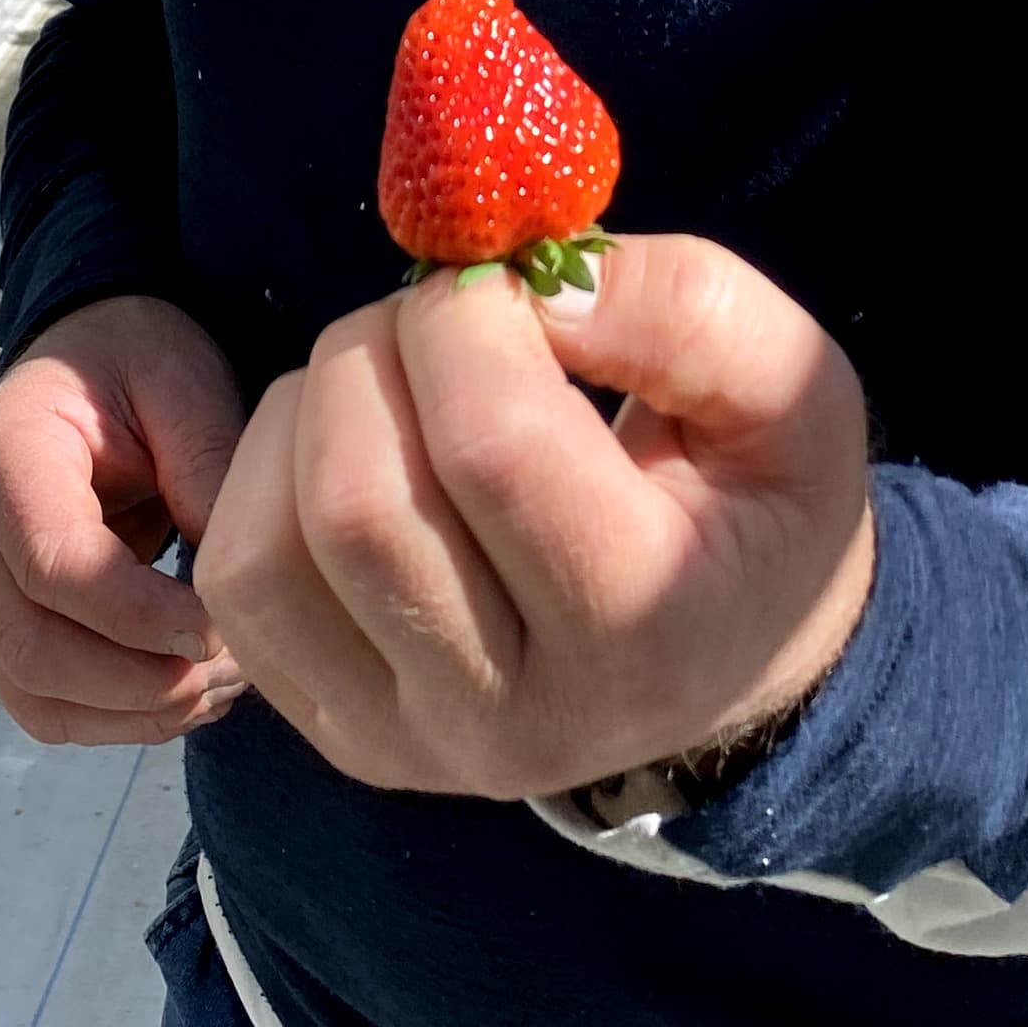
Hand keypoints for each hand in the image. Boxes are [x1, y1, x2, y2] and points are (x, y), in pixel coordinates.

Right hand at [0, 294, 250, 744]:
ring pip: (37, 694)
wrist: (90, 367)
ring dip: (136, 712)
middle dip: (142, 679)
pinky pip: (46, 705)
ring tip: (227, 685)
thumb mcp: (183, 384)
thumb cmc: (137, 365)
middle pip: (34, 647)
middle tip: (238, 668)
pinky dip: (119, 720)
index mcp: (1, 454)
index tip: (224, 628)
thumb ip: (206, 469)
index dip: (139, 614)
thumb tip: (234, 585)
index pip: (53, 563)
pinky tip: (193, 695)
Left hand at [193, 234, 874, 801]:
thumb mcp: (792, 389)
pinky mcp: (338, 730)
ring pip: (267, 550)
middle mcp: (511, 718)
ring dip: (310, 409)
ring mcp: (408, 743)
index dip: (469, 317)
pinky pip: (236, 582)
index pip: (492, 446)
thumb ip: (689, 310)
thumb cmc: (757, 504)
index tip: (508, 283)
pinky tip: (353, 445)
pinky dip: (266, 474)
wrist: (735, 655)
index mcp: (642, 629)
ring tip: (400, 379)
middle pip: (357, 502)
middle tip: (447, 317)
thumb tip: (535, 285)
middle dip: (378, 350)